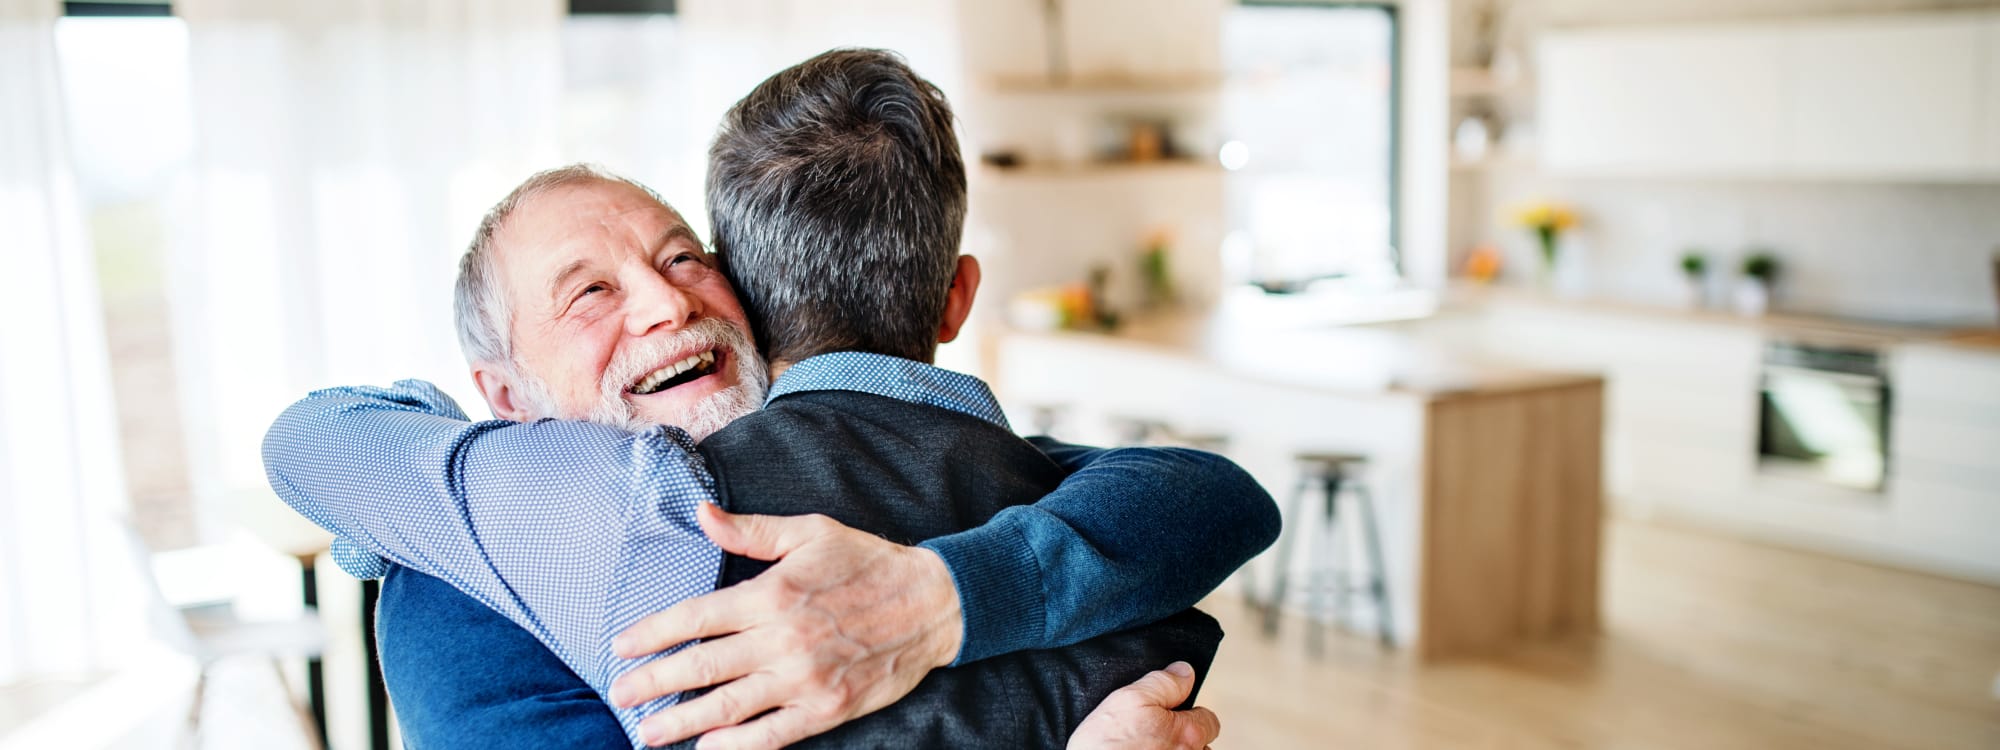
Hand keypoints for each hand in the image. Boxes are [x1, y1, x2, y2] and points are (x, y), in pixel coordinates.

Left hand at [608, 503, 963, 748]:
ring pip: (728, 706)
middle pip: (702, 666)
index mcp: (773, 594)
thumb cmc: (869, 563)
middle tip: (620, 693)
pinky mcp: (826, 709)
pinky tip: (707, 748)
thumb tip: (701, 513)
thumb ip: (752, 529)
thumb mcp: (811, 532)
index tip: (621, 644)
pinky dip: (736, 745)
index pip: (695, 617)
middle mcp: (782, 639)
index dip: (652, 633)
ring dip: (682, 721)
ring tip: (648, 732)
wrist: (933, 603)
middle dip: (653, 682)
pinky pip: (771, 734)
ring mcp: (804, 679)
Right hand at [1068, 662, 1221, 749]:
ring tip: (1148, 747)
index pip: (1209, 719)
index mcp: (1188, 734)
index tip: (1171, 713)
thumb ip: (1164, 683)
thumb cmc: (1105, 747)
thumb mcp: (1130, 699)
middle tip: (1157, 733)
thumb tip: (1184, 672)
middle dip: (1185, 737)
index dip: (1188, 712)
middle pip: (1202, 745)